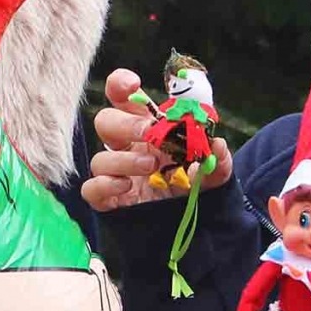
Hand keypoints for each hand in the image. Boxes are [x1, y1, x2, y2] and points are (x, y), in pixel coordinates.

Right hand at [82, 69, 232, 211]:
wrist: (194, 225)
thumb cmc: (196, 187)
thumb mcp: (214, 173)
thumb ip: (218, 159)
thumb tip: (216, 144)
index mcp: (148, 128)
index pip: (123, 97)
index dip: (120, 85)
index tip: (132, 85)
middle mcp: (127, 146)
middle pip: (105, 121)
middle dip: (124, 123)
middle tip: (149, 132)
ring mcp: (116, 173)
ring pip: (100, 158)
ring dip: (124, 159)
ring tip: (151, 166)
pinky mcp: (109, 199)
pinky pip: (91, 188)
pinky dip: (105, 185)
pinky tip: (126, 187)